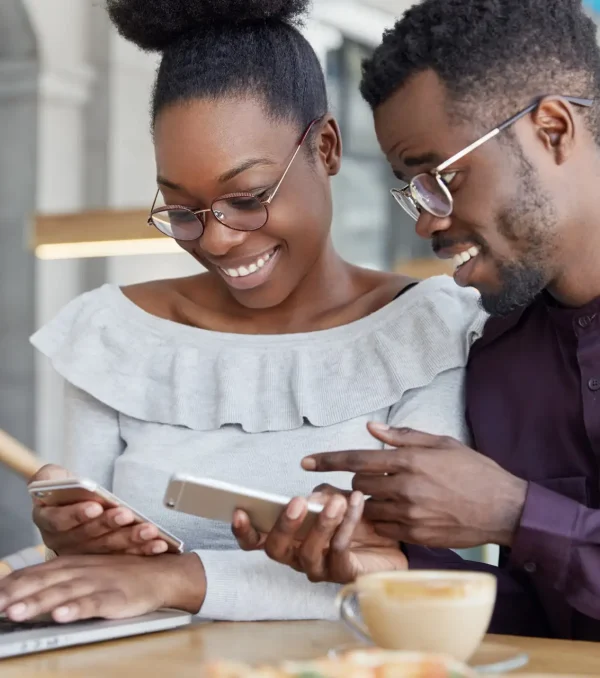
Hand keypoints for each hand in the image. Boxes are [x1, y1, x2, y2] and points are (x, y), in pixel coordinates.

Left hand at [0, 553, 204, 622]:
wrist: (160, 573)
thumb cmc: (119, 574)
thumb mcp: (86, 571)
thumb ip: (56, 580)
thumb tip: (20, 593)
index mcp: (71, 564)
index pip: (33, 573)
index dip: (10, 585)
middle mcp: (81, 571)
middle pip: (44, 583)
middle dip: (16, 594)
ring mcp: (98, 583)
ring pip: (64, 593)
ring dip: (39, 602)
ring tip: (16, 612)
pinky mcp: (116, 596)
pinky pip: (94, 603)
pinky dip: (77, 608)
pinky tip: (62, 615)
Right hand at [31, 465, 169, 555]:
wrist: (74, 504)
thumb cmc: (64, 491)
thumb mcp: (50, 478)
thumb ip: (49, 477)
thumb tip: (56, 480)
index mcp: (48, 521)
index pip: (60, 520)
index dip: (77, 514)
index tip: (95, 506)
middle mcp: (64, 542)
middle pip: (88, 536)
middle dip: (110, 525)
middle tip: (127, 515)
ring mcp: (86, 553)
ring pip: (109, 547)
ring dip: (131, 539)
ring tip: (149, 530)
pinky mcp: (106, 559)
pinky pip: (125, 555)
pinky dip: (143, 549)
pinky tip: (159, 543)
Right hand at [232, 484, 406, 583]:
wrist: (392, 539)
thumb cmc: (355, 519)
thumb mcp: (335, 497)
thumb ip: (321, 495)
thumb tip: (312, 498)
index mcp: (288, 537)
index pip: (256, 540)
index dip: (244, 530)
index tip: (240, 510)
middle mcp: (297, 556)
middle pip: (276, 550)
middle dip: (284, 525)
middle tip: (298, 503)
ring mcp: (319, 569)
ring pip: (308, 552)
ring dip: (321, 523)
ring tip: (336, 502)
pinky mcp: (344, 575)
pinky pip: (340, 551)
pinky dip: (347, 523)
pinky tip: (355, 504)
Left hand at [301, 425, 527, 548]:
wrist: (504, 508)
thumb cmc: (475, 471)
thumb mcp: (442, 444)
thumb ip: (403, 436)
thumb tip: (371, 428)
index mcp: (410, 460)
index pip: (357, 458)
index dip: (327, 460)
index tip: (305, 462)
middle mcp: (405, 487)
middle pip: (358, 484)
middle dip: (355, 480)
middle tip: (362, 479)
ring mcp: (410, 514)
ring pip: (368, 508)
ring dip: (367, 502)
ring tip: (379, 498)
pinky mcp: (416, 535)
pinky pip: (384, 527)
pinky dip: (382, 519)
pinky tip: (395, 513)